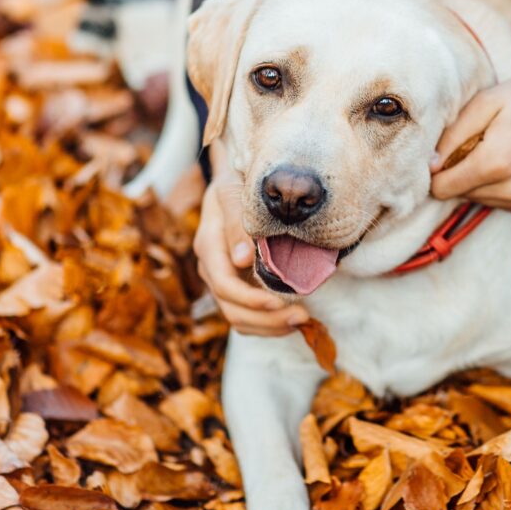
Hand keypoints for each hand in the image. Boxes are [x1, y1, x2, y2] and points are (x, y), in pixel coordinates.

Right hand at [194, 143, 308, 335]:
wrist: (233, 184)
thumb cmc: (236, 183)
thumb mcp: (232, 192)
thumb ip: (237, 222)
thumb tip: (241, 260)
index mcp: (208, 246)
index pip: (225, 285)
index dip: (251, 299)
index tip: (280, 302)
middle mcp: (211, 268)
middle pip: (232, 309)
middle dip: (267, 319)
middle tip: (302, 315)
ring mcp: (222, 279)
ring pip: (238, 319)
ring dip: (270, 326)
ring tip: (301, 320)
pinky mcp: (235, 286)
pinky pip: (246, 317)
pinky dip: (267, 325)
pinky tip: (290, 321)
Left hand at [430, 51, 510, 213]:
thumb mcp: (486, 102)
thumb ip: (452, 136)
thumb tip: (431, 165)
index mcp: (495, 163)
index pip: (442, 189)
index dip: (440, 170)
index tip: (452, 151)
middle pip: (463, 196)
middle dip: (465, 173)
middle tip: (486, 144)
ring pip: (486, 203)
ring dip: (487, 183)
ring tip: (507, 150)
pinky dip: (510, 188)